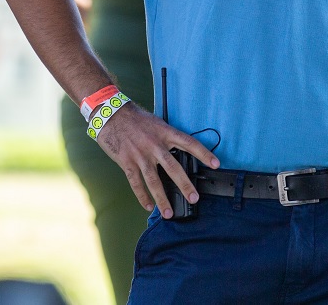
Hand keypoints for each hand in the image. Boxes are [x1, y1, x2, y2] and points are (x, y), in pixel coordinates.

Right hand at [96, 103, 218, 217]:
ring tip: (169, 212)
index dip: (203, 153)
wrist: (111, 114)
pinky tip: (148, 206)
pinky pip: (136, 183)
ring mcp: (140, 154)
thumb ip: (166, 138)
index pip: (189, 143)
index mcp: (165, 132)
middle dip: (184, 185)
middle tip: (194, 198)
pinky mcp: (127, 162)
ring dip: (162, 198)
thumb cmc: (135, 118)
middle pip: (173, 167)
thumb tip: (178, 152)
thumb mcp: (156, 123)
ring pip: (154, 180)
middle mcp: (155, 144)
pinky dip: (142, 196)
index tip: (216, 164)